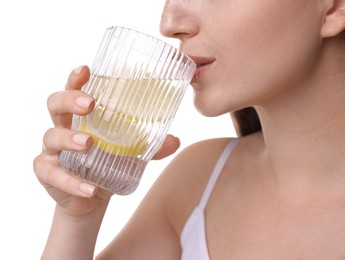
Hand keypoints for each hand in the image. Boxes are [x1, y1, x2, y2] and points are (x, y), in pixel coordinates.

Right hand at [33, 65, 180, 216]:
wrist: (91, 197)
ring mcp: (52, 151)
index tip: (86, 68)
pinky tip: (90, 188)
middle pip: (55, 104)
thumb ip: (150, 147)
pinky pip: (53, 174)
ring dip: (69, 138)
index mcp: (81, 117)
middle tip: (90, 104)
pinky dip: (72, 182)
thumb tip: (175, 140)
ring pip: (51, 137)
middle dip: (70, 100)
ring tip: (87, 143)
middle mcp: (62, 127)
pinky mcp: (47, 174)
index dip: (76, 78)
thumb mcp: (129, 154)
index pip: (73, 90)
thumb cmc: (107, 165)